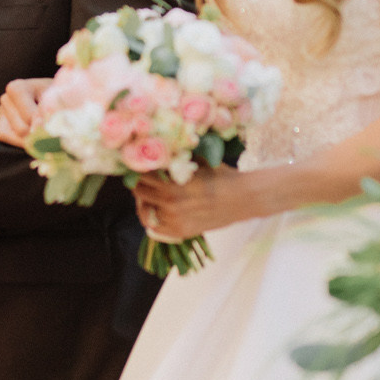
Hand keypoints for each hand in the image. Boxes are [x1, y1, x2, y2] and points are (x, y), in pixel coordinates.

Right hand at [0, 78, 51, 150]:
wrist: (57, 92)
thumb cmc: (58, 94)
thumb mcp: (55, 99)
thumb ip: (46, 112)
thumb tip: (36, 129)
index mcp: (17, 88)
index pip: (27, 117)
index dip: (41, 126)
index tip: (53, 129)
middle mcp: (6, 98)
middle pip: (18, 128)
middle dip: (34, 136)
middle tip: (50, 137)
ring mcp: (1, 110)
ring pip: (5, 134)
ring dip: (22, 142)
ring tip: (39, 141)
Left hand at [133, 163, 269, 239]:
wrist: (243, 198)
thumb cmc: (221, 176)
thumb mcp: (197, 161)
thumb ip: (177, 157)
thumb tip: (160, 148)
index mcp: (171, 182)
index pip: (139, 175)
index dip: (137, 169)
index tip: (138, 166)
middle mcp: (169, 202)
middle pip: (138, 191)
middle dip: (139, 184)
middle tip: (142, 180)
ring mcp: (174, 219)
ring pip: (144, 210)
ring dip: (144, 201)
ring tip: (149, 195)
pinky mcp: (180, 231)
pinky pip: (154, 226)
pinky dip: (152, 218)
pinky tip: (157, 210)